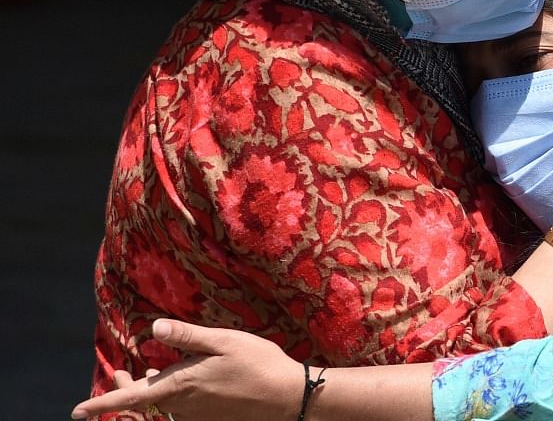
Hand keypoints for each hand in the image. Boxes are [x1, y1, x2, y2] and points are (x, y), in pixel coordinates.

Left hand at [71, 319, 299, 420]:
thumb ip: (188, 336)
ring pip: (163, 402)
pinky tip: (181, 379)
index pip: (132, 397)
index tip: (77, 411)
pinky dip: (173, 393)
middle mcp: (183, 405)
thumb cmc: (259, 365)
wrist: (288, 398)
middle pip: (144, 399)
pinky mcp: (209, 418)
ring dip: (153, 387)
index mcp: (181, 385)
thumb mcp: (225, 342)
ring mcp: (196, 414)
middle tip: (115, 373)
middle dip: (124, 388)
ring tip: (148, 370)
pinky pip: (181, 406)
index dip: (102, 403)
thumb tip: (153, 327)